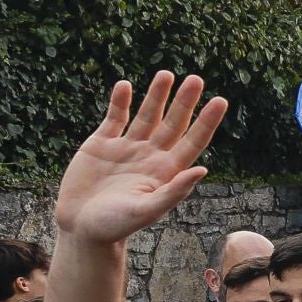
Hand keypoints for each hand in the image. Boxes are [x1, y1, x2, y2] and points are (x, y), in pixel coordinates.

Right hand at [56, 72, 227, 242]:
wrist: (81, 227)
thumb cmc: (116, 225)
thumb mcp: (148, 210)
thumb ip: (174, 191)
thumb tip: (202, 170)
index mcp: (166, 171)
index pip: (193, 141)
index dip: (206, 121)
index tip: (220, 100)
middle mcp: (150, 156)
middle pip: (172, 123)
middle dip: (184, 101)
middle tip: (196, 78)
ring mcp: (126, 148)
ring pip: (146, 115)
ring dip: (156, 95)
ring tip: (166, 74)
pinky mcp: (101, 144)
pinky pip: (114, 118)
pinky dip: (120, 102)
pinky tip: (125, 86)